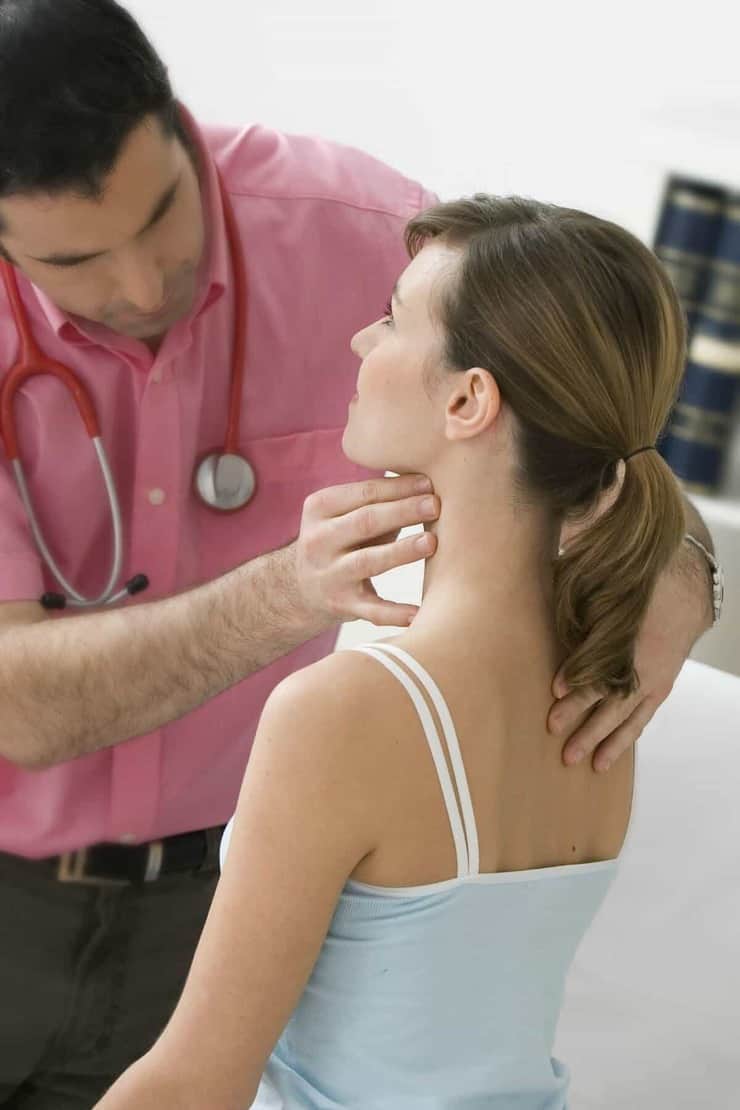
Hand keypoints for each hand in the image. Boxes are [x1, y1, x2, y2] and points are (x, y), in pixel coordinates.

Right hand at [296, 474, 438, 626]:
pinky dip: (394, 613)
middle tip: (436, 505)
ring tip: (432, 542)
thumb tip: (429, 478)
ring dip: (400, 551)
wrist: (300, 586)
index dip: (398, 488)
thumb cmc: (342, 538)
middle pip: (364, 522)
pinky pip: (371, 610)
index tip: (430, 482)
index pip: (364, 494)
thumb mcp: (345, 513)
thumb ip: (378, 499)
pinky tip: (418, 613)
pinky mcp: (341, 605)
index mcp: (319, 508)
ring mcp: (329, 574)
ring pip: (367, 562)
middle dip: (402, 511)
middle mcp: (319, 541)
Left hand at [547, 559, 705, 771]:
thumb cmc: (642, 593)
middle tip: (555, 733)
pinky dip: (624, 738)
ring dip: (603, 739)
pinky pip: (640, 719)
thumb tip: (553, 621)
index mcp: (632, 644)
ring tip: (581, 761)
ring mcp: (654, 683)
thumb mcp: (612, 598)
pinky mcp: (659, 690)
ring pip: (627, 718)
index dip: (578, 679)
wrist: (685, 596)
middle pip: (612, 700)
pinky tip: (607, 755)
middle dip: (584, 719)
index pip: (602, 667)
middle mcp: (645, 670)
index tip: (554, 690)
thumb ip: (586, 618)